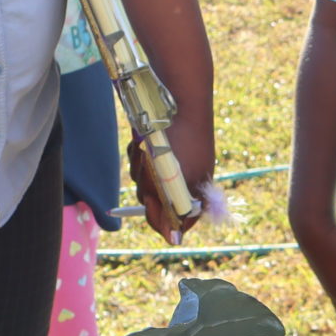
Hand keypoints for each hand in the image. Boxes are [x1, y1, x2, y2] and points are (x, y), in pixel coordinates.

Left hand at [129, 110, 213, 243]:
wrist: (176, 95)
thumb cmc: (176, 140)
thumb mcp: (172, 181)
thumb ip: (171, 211)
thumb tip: (174, 240)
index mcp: (197, 191)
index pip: (177, 221)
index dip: (160, 217)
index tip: (151, 202)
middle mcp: (186, 178)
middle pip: (155, 200)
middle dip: (146, 186)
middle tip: (149, 167)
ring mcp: (173, 160)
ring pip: (144, 178)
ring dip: (139, 167)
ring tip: (145, 147)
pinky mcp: (160, 144)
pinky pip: (142, 158)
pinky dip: (138, 151)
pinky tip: (141, 138)